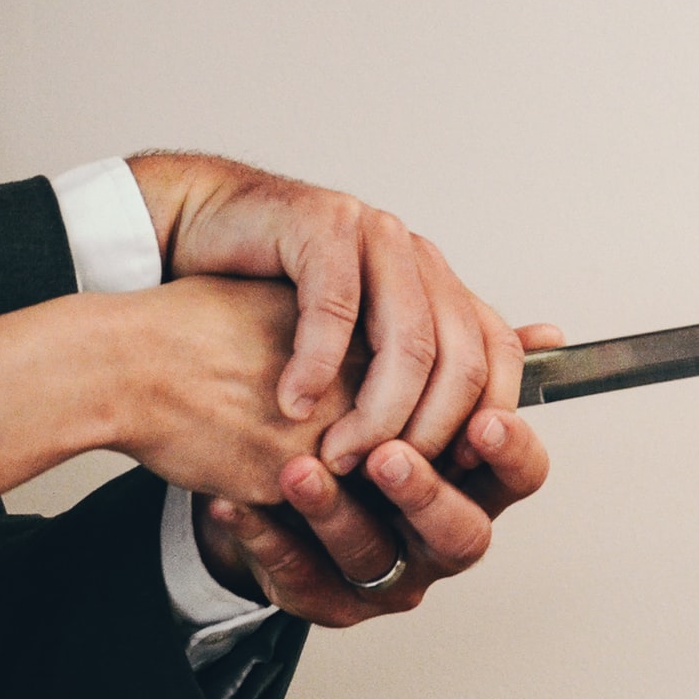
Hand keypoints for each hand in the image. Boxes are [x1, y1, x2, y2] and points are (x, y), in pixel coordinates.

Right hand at [127, 153, 527, 474]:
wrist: (200, 234)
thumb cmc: (270, 305)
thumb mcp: (350, 353)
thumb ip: (405, 388)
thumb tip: (475, 438)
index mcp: (439, 287)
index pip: (498, 355)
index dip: (485, 417)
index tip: (449, 471)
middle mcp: (418, 258)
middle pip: (459, 358)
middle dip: (427, 431)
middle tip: (382, 475)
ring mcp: (375, 234)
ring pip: (408, 341)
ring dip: (375, 412)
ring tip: (337, 456)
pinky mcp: (323, 224)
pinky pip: (337, 308)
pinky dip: (316, 367)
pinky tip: (292, 405)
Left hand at [193, 324, 560, 626]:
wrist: (285, 482)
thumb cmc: (363, 429)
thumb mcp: (415, 387)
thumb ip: (469, 362)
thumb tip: (546, 335)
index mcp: (477, 487)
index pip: (521, 478)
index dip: (511, 452)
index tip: (488, 417)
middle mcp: (442, 540)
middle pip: (462, 535)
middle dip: (425, 495)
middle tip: (388, 455)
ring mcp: (388, 577)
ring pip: (373, 557)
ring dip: (333, 512)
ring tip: (296, 470)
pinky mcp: (326, 601)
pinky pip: (297, 578)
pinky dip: (264, 538)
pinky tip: (234, 502)